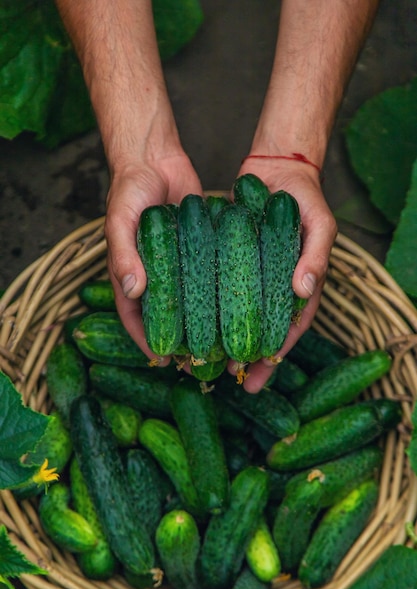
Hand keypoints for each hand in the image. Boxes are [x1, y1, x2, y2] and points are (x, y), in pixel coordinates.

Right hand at [104, 153, 202, 363]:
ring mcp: (178, 264)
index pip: (135, 316)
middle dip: (180, 340)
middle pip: (167, 316)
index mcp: (130, 274)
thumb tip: (133, 290)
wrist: (154, 157)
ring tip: (222, 343)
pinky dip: (219, 291)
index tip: (164, 361)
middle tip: (198, 361)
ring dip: (203, 322)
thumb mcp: (120, 220)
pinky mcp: (200, 250)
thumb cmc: (129, 188)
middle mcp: (156, 274)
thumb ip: (123, 253)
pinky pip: (209, 275)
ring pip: (191, 300)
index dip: (147, 341)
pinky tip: (237, 307)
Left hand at [229, 159, 336, 392]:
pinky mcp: (231, 261)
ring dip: (225, 337)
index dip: (275, 354)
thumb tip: (305, 290)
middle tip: (230, 379)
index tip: (258, 376)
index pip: (290, 328)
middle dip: (248, 357)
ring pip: (238, 314)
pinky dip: (210, 306)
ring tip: (207, 360)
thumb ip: (317, 256)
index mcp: (300, 285)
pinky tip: (194, 321)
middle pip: (261, 329)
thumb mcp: (320, 224)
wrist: (278, 166)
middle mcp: (274, 286)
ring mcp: (252, 275)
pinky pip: (221, 287)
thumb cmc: (306, 196)